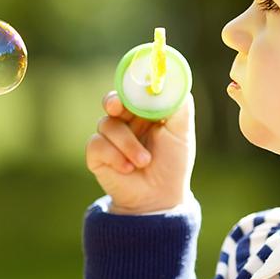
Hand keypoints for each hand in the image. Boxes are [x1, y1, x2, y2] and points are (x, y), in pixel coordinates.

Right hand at [85, 90, 195, 214]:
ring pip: (107, 124)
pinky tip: (127, 169)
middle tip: (115, 108)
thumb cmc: (172, 164)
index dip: (130, 84)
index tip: (133, 84)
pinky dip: (114, 156)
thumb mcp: (181, 132)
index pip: (133, 89)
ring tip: (144, 161)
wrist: (159, 198)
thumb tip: (174, 80)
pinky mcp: (97, 154)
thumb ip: (178, 105)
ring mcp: (109, 137)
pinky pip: (98, 144)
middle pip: (112, 100)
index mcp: (145, 111)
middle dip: (113, 102)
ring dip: (126, 143)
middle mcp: (125, 120)